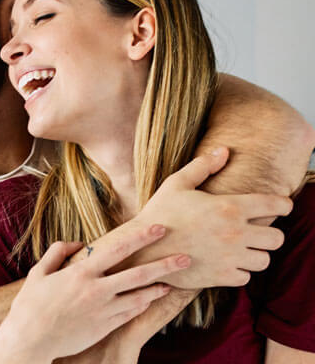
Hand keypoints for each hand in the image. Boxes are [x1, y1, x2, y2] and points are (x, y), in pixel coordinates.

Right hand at [0, 225, 190, 363]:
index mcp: (81, 271)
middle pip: (138, 273)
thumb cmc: (30, 305)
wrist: (29, 340)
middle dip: (163, 263)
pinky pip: (130, 312)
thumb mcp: (39, 272)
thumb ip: (58, 252)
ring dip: (159, 286)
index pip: (117, 249)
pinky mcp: (105, 327)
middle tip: (185, 256)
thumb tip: (78, 243)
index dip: (140, 237)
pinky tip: (153, 297)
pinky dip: (143, 303)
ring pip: (139, 295)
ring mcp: (103, 310)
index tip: (158, 228)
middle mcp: (96, 289)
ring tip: (175, 279)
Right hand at [132, 148, 292, 287]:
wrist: (144, 248)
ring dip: (256, 252)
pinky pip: (247, 277)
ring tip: (242, 245)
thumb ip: (203, 166)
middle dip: (270, 232)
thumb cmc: (160, 212)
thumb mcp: (177, 183)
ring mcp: (230, 258)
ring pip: (265, 260)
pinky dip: (241, 269)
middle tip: (257, 228)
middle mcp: (235, 234)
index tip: (283, 204)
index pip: (273, 205)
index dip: (283, 203)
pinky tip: (227, 260)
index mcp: (228, 207)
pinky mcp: (222, 277)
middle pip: (277, 238)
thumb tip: (224, 150)